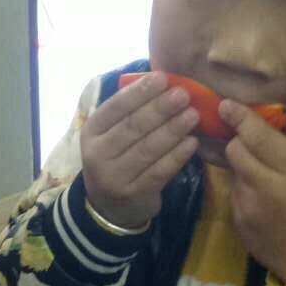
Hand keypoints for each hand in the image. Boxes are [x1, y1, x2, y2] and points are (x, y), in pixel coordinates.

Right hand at [80, 71, 198, 230]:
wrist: (109, 207)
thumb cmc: (117, 158)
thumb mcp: (112, 135)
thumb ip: (130, 112)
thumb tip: (163, 82)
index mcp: (91, 131)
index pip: (116, 107)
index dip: (139, 92)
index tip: (162, 78)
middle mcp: (98, 154)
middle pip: (133, 127)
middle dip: (161, 108)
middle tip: (184, 94)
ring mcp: (115, 177)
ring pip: (148, 149)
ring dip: (173, 129)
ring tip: (193, 115)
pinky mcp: (134, 194)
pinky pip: (160, 171)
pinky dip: (178, 155)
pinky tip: (192, 142)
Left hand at [218, 101, 285, 285]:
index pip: (257, 135)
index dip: (239, 117)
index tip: (225, 104)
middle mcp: (267, 185)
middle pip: (235, 149)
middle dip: (240, 141)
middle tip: (253, 144)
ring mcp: (249, 205)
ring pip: (233, 170)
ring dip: (242, 166)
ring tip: (263, 174)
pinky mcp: (239, 221)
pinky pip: (234, 193)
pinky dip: (243, 188)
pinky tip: (261, 198)